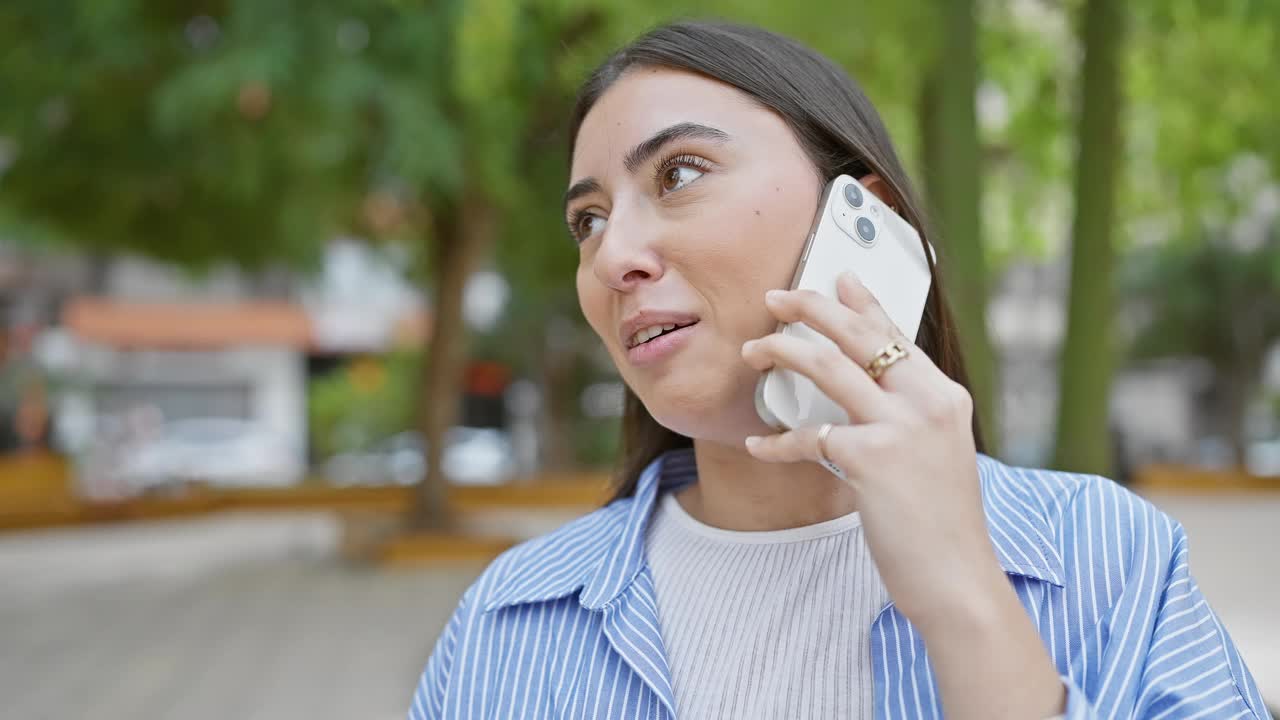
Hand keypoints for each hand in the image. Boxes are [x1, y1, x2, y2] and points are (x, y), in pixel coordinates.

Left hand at [739, 271, 1004, 626]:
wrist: (958, 580)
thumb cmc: (940, 525)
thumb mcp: (936, 455)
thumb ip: (909, 416)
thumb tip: (866, 387)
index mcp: (945, 397)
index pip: (896, 334)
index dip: (863, 301)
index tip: (836, 277)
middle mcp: (927, 402)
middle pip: (858, 334)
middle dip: (810, 307)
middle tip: (775, 298)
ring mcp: (900, 428)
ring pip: (826, 366)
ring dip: (781, 351)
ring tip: (752, 351)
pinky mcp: (871, 459)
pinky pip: (808, 436)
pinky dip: (777, 441)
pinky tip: (759, 444)